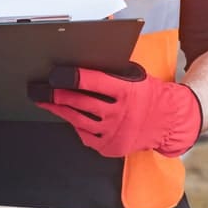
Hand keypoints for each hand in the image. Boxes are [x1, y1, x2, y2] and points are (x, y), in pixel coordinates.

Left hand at [28, 63, 201, 157]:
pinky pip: (85, 135)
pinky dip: (76, 125)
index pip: (91, 82)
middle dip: (55, 94)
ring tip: (44, 101)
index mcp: (126, 92)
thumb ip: (109, 71)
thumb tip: (79, 60)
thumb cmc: (147, 94)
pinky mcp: (111, 147)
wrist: (169, 122)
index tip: (53, 74)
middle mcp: (121, 114)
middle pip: (79, 103)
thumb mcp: (134, 76)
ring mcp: (115, 133)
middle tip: (38, 88)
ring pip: (78, 120)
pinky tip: (68, 115)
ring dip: (58, 109)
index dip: (69, 77)